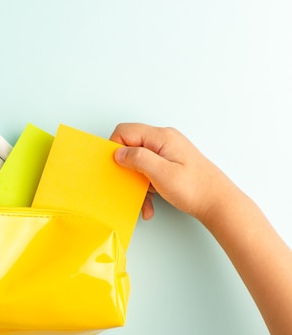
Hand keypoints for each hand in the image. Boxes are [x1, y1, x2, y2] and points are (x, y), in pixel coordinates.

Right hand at [110, 123, 235, 222]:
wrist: (219, 203)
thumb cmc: (196, 189)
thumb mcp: (162, 174)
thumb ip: (138, 159)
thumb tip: (118, 153)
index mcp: (161, 137)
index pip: (125, 132)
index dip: (115, 148)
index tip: (116, 168)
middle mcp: (163, 140)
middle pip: (130, 147)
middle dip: (126, 170)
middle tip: (129, 186)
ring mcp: (167, 151)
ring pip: (138, 162)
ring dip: (136, 183)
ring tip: (144, 201)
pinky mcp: (169, 163)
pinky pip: (148, 171)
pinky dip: (146, 187)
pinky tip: (151, 202)